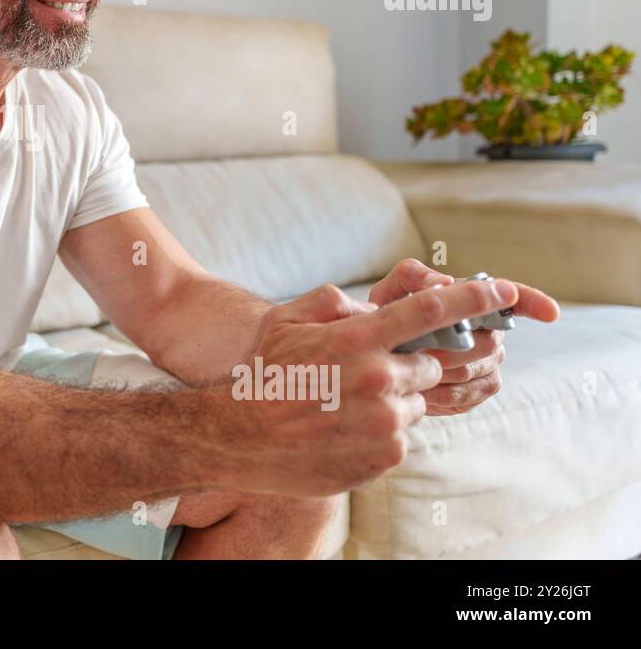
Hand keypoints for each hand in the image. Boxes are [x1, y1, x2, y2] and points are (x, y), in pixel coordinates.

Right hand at [221, 277, 523, 496]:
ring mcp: (386, 420)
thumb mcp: (287, 320)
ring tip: (346, 405)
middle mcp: (379, 377)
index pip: (432, 310)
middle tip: (368, 372)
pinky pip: (403, 434)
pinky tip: (344, 429)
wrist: (241, 437)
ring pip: (417, 401)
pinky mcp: (386, 454)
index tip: (501, 290)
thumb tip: (373, 308)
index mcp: (358, 338)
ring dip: (394, 399)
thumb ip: (335, 303)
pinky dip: (382, 430)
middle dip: (409, 364)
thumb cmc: (264, 374)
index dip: (474, 297)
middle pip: (430, 362)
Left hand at [367, 259, 559, 415]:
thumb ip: (413, 277)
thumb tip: (443, 282)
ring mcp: (486, 364)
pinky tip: (421, 391)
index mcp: (472, 303)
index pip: (512, 299)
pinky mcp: (476, 391)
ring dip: (444, 372)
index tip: (551, 313)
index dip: (532, 303)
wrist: (370, 357)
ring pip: (478, 370)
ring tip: (410, 371)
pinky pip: (470, 395)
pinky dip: (444, 394)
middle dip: (453, 348)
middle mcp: (488, 332)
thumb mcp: (390, 290)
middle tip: (417, 351)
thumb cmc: (383, 317)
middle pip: (489, 343)